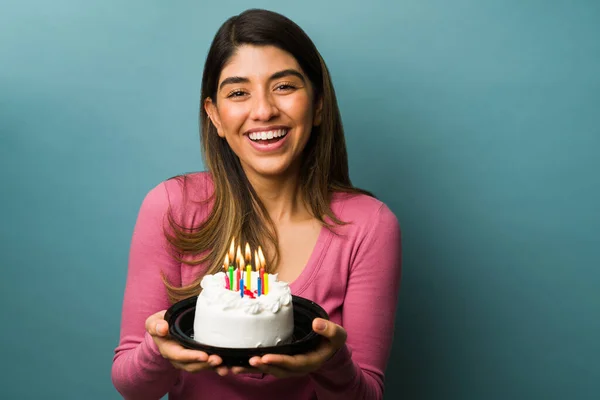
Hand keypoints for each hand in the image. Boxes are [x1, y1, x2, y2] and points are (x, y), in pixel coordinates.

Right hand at [145, 310, 228, 375]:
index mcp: (169, 350)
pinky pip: (208, 364)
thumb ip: (155, 325)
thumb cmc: (161, 324)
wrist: (166, 329)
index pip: (180, 356)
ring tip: (224, 366)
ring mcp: (189, 359)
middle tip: (218, 360)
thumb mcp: (154, 322)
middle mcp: (179, 359)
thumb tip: (162, 328)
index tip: (204, 355)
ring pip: (201, 367)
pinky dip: (218, 366)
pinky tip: (228, 365)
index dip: (192, 357)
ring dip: (213, 367)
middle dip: (205, 364)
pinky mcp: (199, 357)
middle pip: (193, 365)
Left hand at [231, 318, 346, 377]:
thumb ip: (329, 330)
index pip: (293, 363)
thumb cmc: (332, 341)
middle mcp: (297, 368)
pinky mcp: (281, 363)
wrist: (329, 349)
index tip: (265, 357)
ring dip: (252, 370)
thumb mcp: (337, 334)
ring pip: (269, 370)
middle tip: (247, 361)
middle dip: (263, 366)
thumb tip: (316, 323)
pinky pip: (265, 366)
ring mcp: (288, 367)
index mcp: (310, 361)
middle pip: (278, 370)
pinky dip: (251, 367)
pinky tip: (236, 364)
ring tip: (235, 367)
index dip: (279, 361)